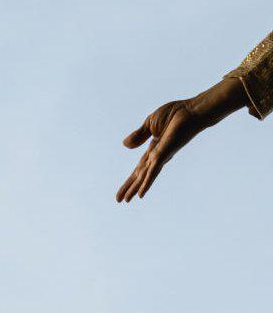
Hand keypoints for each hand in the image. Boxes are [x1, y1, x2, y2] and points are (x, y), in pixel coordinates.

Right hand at [116, 78, 246, 202]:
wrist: (191, 111)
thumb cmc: (176, 114)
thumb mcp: (150, 123)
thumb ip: (138, 135)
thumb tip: (125, 145)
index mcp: (153, 149)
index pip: (139, 168)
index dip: (130, 179)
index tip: (124, 189)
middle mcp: (157, 156)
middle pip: (140, 175)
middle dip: (129, 187)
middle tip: (120, 201)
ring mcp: (161, 157)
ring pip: (144, 176)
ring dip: (135, 189)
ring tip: (127, 201)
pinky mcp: (164, 154)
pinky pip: (152, 171)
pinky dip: (146, 183)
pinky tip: (141, 194)